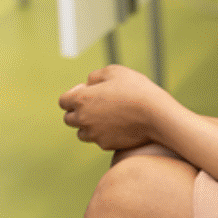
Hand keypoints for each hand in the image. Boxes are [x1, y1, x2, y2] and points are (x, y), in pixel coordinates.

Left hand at [58, 64, 173, 150]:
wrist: (155, 115)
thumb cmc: (135, 89)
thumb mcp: (114, 71)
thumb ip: (95, 76)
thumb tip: (87, 84)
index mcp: (81, 99)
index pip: (63, 101)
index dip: (73, 95)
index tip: (87, 91)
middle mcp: (83, 119)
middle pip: (69, 119)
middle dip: (78, 112)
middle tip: (95, 104)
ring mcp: (94, 134)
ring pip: (82, 133)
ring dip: (88, 125)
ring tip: (106, 116)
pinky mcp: (106, 145)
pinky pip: (98, 140)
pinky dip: (103, 134)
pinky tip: (118, 125)